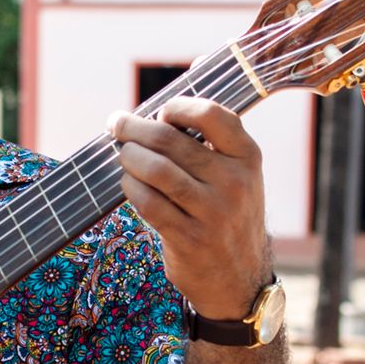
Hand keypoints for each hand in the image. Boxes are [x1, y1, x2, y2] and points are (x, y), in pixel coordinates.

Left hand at [108, 97, 270, 319]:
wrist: (239, 280)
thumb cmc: (229, 216)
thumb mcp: (239, 176)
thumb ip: (213, 140)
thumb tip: (180, 83)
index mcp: (248, 158)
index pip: (213, 115)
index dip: (178, 107)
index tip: (158, 111)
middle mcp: (234, 183)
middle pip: (171, 141)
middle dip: (134, 128)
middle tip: (116, 123)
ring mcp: (212, 213)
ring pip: (155, 170)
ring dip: (128, 156)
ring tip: (120, 153)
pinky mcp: (188, 238)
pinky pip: (147, 202)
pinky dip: (130, 187)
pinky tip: (127, 182)